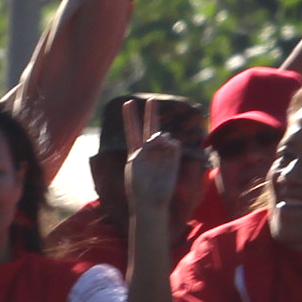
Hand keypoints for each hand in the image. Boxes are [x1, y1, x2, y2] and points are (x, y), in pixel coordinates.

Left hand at [121, 97, 180, 213]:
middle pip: (149, 127)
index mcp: (135, 153)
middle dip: (151, 113)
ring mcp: (161, 154)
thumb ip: (146, 147)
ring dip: (159, 140)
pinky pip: (174, 144)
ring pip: (163, 136)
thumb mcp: (136, 163)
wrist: (151, 202)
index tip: (128, 103)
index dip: (130, 116)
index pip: (132, 130)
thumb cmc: (139, 187)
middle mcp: (149, 151)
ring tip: (158, 149)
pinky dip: (170, 145)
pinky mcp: (173, 159)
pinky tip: (168, 151)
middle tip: (152, 99)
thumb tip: (161, 136)